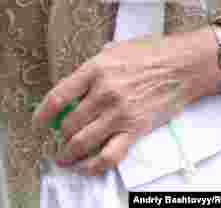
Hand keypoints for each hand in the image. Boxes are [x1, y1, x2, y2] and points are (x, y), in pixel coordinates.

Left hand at [32, 29, 220, 175]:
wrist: (183, 65)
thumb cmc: (148, 53)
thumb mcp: (111, 52)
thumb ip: (91, 72)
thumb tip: (72, 91)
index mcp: (94, 70)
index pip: (58, 96)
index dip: (42, 113)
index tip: (37, 123)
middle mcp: (103, 93)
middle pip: (69, 122)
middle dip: (59, 135)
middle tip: (56, 139)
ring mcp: (119, 113)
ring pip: (83, 141)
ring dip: (69, 153)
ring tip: (63, 157)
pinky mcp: (136, 129)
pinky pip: (110, 155)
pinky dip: (94, 166)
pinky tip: (85, 168)